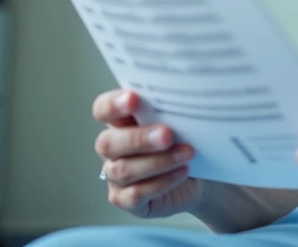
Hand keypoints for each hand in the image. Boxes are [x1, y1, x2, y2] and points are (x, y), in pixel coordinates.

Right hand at [92, 89, 202, 218]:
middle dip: (138, 139)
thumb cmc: (181, 143)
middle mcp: (113, 149)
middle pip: (107, 143)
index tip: (133, 99)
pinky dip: (160, 183)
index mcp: (121, 123)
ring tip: (186, 154)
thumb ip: (168, 112)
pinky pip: (135, 194)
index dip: (112, 105)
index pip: (102, 110)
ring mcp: (115, 176)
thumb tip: (180, 98)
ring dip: (157, 162)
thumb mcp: (177, 123)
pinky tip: (181, 173)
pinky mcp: (125, 200)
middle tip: (166, 135)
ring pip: (123, 170)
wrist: (195, 177)